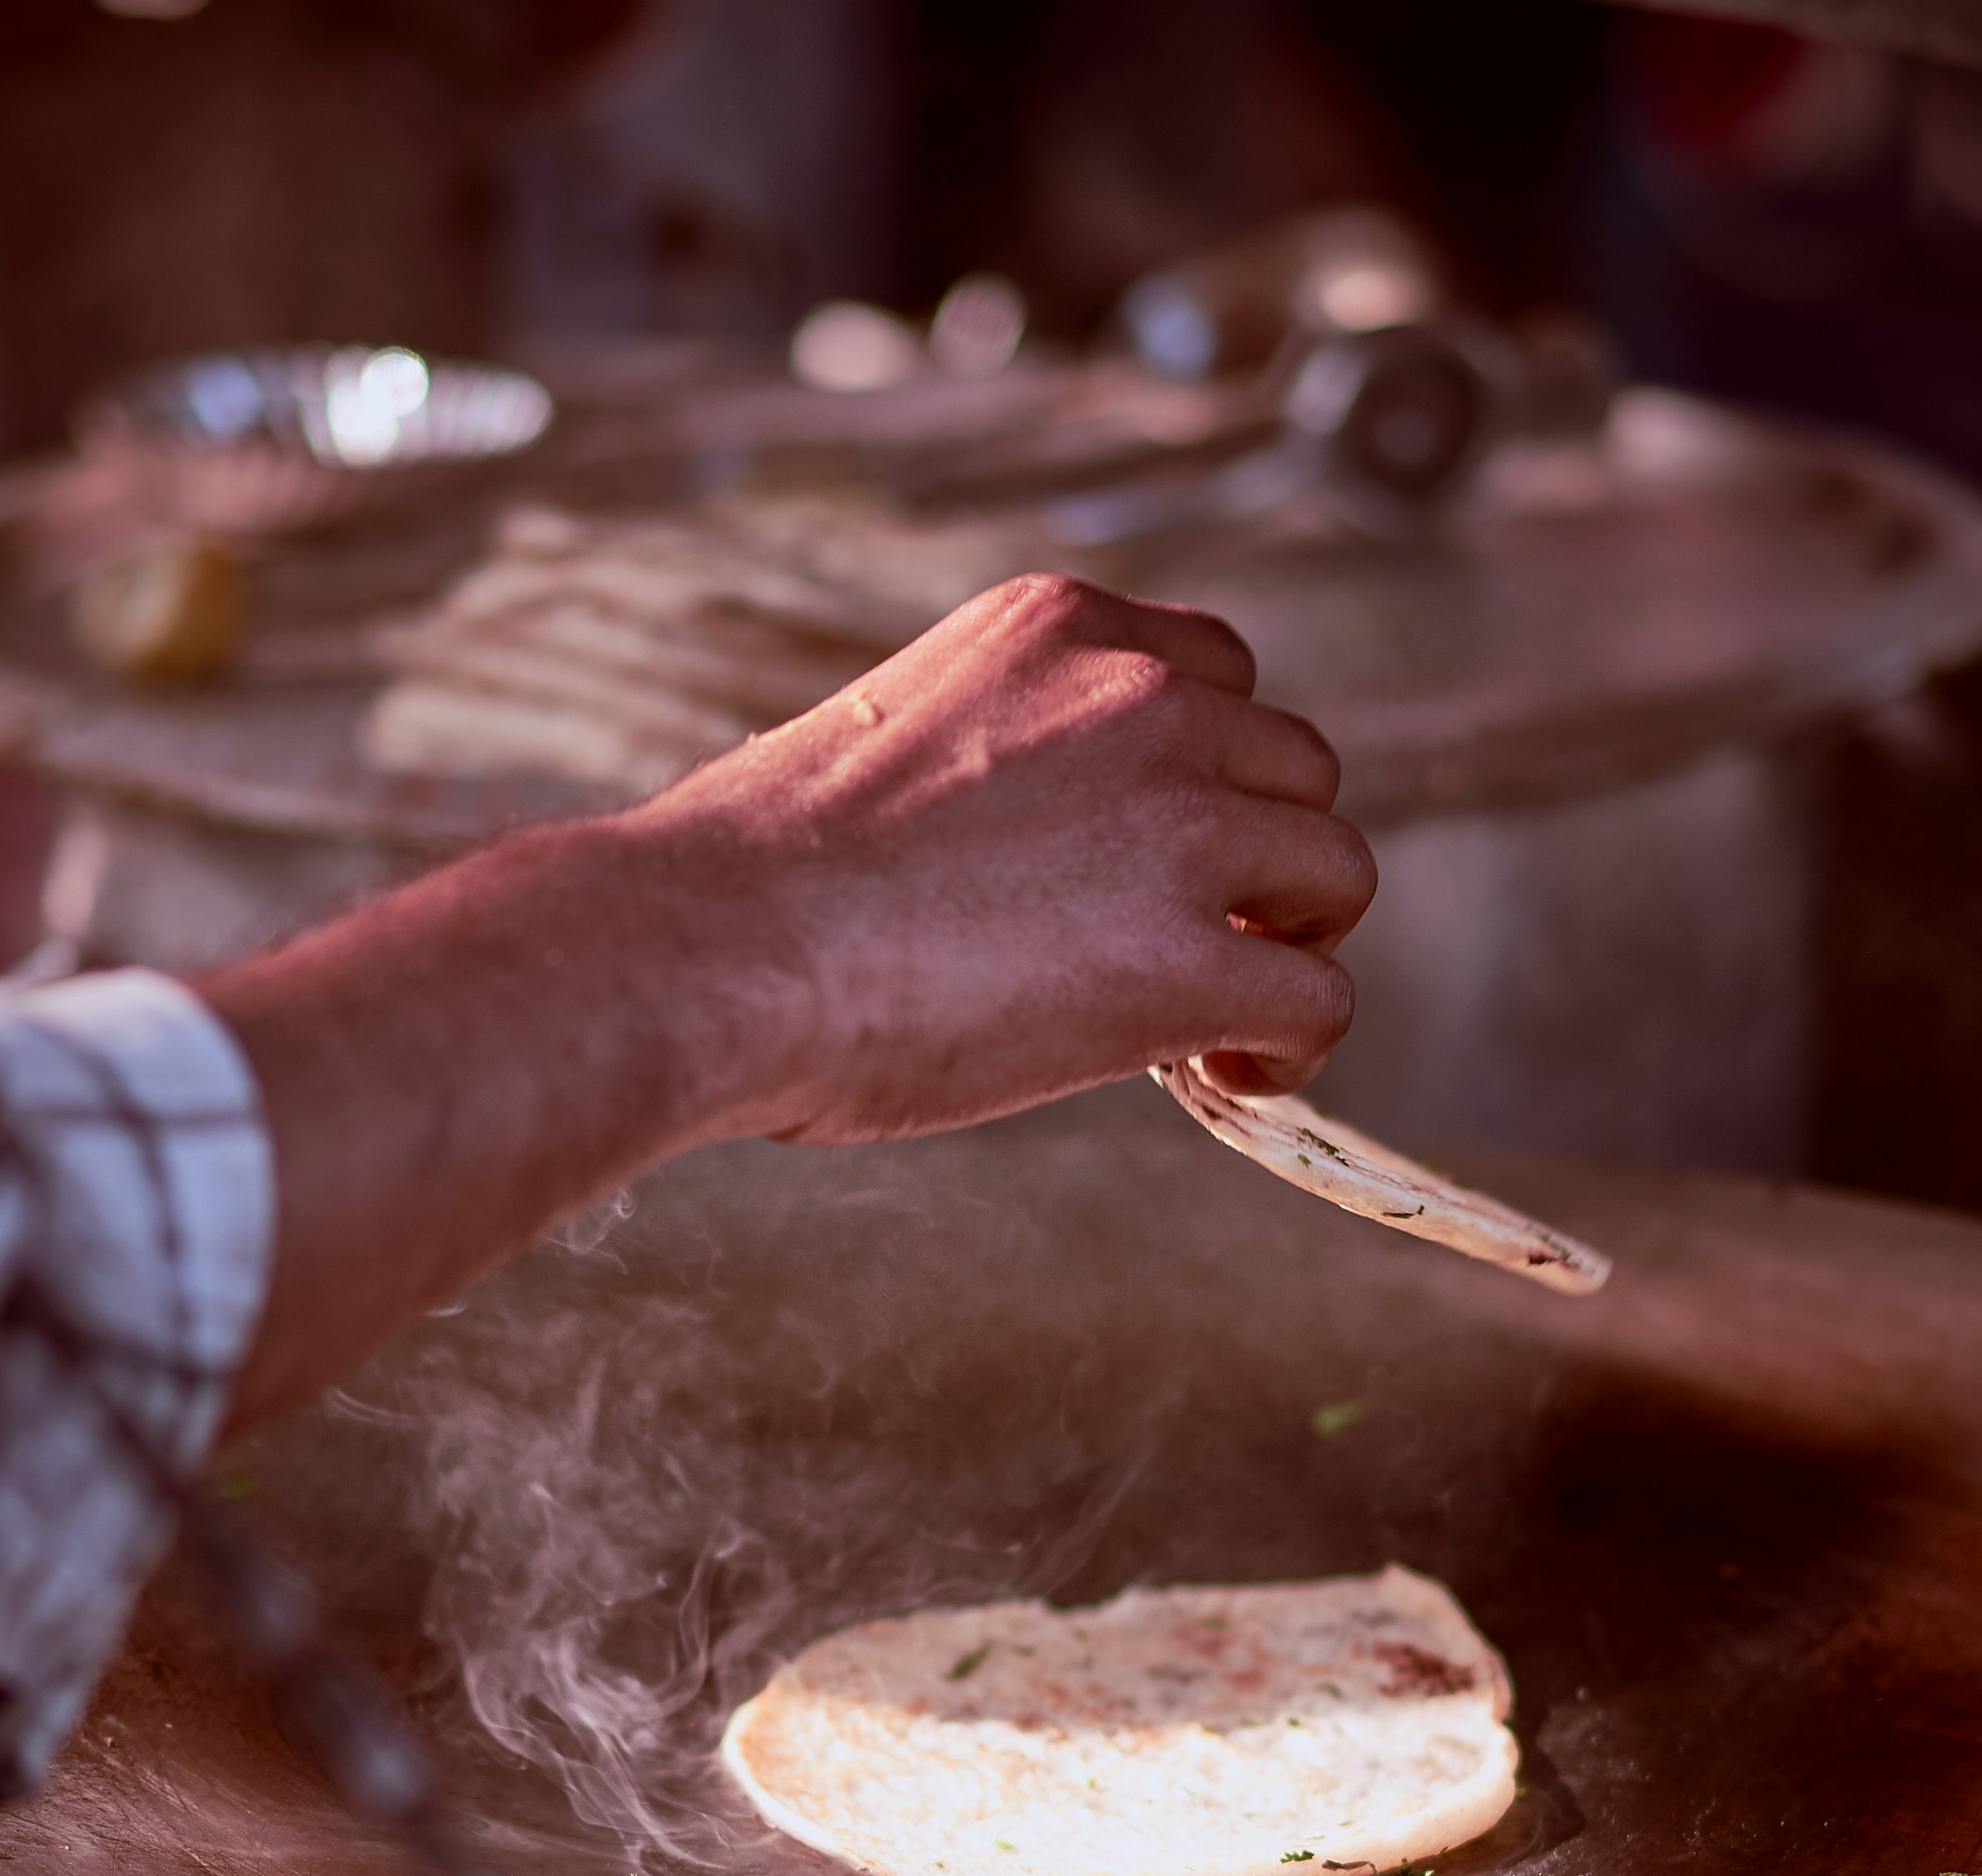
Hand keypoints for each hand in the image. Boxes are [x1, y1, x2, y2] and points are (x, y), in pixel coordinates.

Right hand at [639, 571, 1374, 1144]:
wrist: (711, 949)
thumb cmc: (750, 879)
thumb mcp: (890, 738)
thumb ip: (998, 762)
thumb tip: (1023, 862)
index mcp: (1059, 629)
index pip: (1214, 671)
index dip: (1208, 776)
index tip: (1158, 853)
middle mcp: (1141, 697)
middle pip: (1294, 769)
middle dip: (1258, 861)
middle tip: (1191, 945)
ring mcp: (1175, 824)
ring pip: (1334, 872)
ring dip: (1288, 945)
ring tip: (1213, 1020)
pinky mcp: (1185, 959)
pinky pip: (1317, 1001)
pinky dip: (1291, 1050)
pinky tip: (1223, 1076)